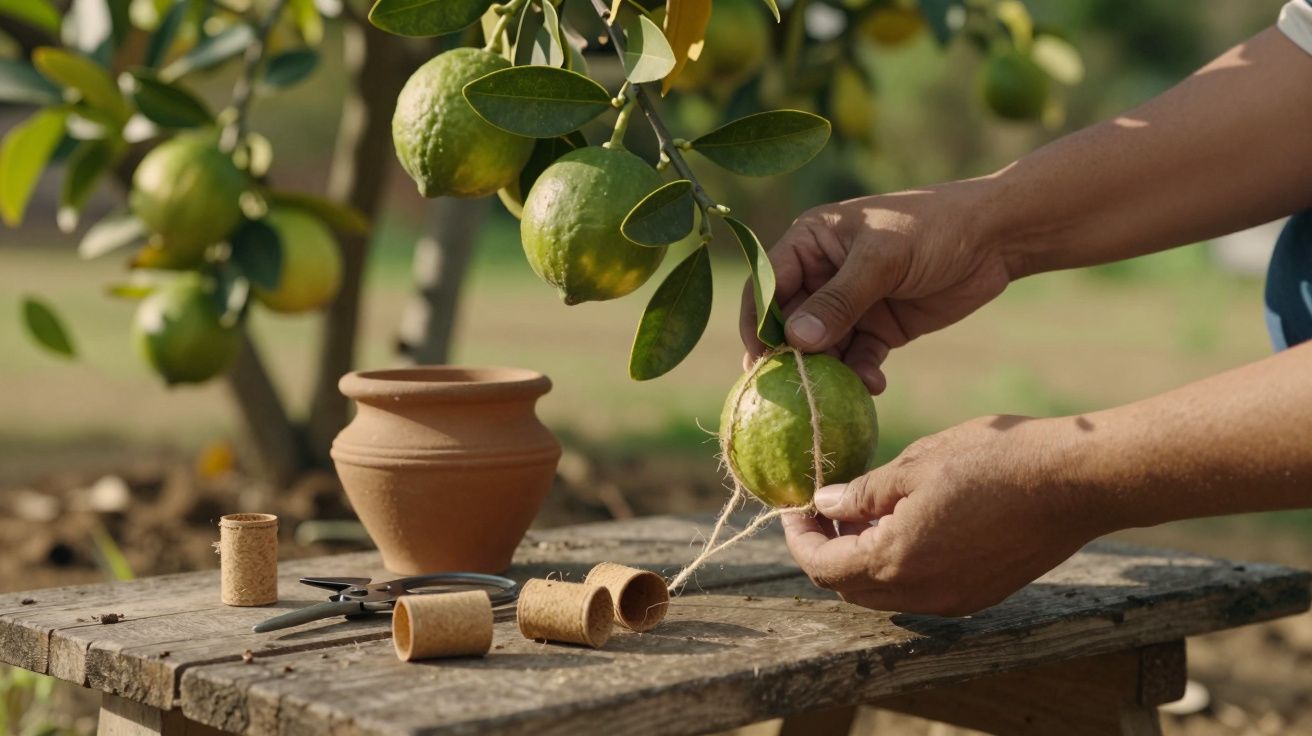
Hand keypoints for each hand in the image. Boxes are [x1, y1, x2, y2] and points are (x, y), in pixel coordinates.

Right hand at [740, 182, 1012, 393]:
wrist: (996, 239)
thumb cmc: (935, 228)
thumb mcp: (883, 259)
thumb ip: (839, 300)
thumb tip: (795, 340)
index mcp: (810, 242)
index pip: (768, 283)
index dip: (758, 321)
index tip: (758, 358)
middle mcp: (822, 274)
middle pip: (790, 322)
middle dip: (791, 356)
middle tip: (790, 389)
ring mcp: (850, 304)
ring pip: (822, 347)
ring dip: (827, 372)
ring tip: (833, 396)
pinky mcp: (878, 328)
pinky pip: (857, 359)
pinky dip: (861, 375)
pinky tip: (873, 386)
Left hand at [782, 415, 1106, 615]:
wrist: (1075, 482)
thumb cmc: (995, 461)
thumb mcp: (916, 463)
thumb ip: (862, 493)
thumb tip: (825, 504)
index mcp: (895, 560)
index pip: (821, 568)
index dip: (799, 538)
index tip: (794, 508)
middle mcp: (921, 593)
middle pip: (848, 587)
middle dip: (827, 550)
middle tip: (826, 508)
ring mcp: (953, 600)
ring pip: (884, 593)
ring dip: (862, 559)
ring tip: (864, 512)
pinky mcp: (980, 595)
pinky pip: (920, 591)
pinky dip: (898, 565)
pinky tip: (906, 524)